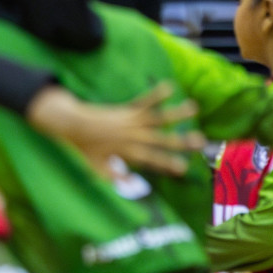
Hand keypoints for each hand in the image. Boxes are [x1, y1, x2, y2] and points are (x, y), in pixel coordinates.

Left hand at [28, 82, 204, 177]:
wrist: (71, 124)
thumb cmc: (84, 148)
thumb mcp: (96, 168)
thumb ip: (115, 177)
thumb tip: (134, 185)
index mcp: (126, 152)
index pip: (151, 160)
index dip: (168, 164)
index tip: (184, 168)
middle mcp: (132, 137)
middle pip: (160, 139)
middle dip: (180, 141)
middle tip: (200, 142)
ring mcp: (130, 122)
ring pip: (157, 118)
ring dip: (175, 113)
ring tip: (193, 107)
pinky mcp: (126, 110)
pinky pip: (144, 101)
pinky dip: (156, 94)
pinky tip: (170, 87)